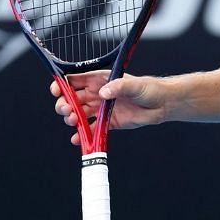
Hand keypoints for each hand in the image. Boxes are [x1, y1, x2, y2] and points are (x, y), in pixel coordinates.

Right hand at [51, 71, 169, 145]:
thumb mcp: (135, 85)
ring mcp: (100, 109)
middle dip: (64, 105)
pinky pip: (90, 130)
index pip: (74, 80)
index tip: (56, 90)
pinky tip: (77, 139)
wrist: (162, 105)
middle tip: (68, 110)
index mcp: (100, 80)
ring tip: (74, 122)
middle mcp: (97, 94)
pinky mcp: (107, 123)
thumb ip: (119, 87)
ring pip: (78, 115)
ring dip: (72, 119)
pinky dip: (82, 135)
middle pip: (71, 99)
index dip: (62, 84)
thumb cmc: (150, 89)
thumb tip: (103, 92)